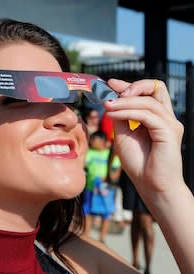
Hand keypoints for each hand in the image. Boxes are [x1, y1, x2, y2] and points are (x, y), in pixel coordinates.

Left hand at [104, 79, 183, 196]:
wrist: (152, 186)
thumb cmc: (139, 163)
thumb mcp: (123, 135)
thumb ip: (119, 118)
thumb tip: (110, 101)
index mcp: (157, 117)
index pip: (149, 92)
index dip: (130, 85)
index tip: (110, 84)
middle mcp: (166, 117)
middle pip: (156, 87)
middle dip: (132, 86)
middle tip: (111, 90)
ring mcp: (170, 123)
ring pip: (148, 100)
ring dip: (124, 100)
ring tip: (107, 105)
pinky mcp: (168, 131)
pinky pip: (147, 115)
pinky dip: (128, 111)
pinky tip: (113, 113)